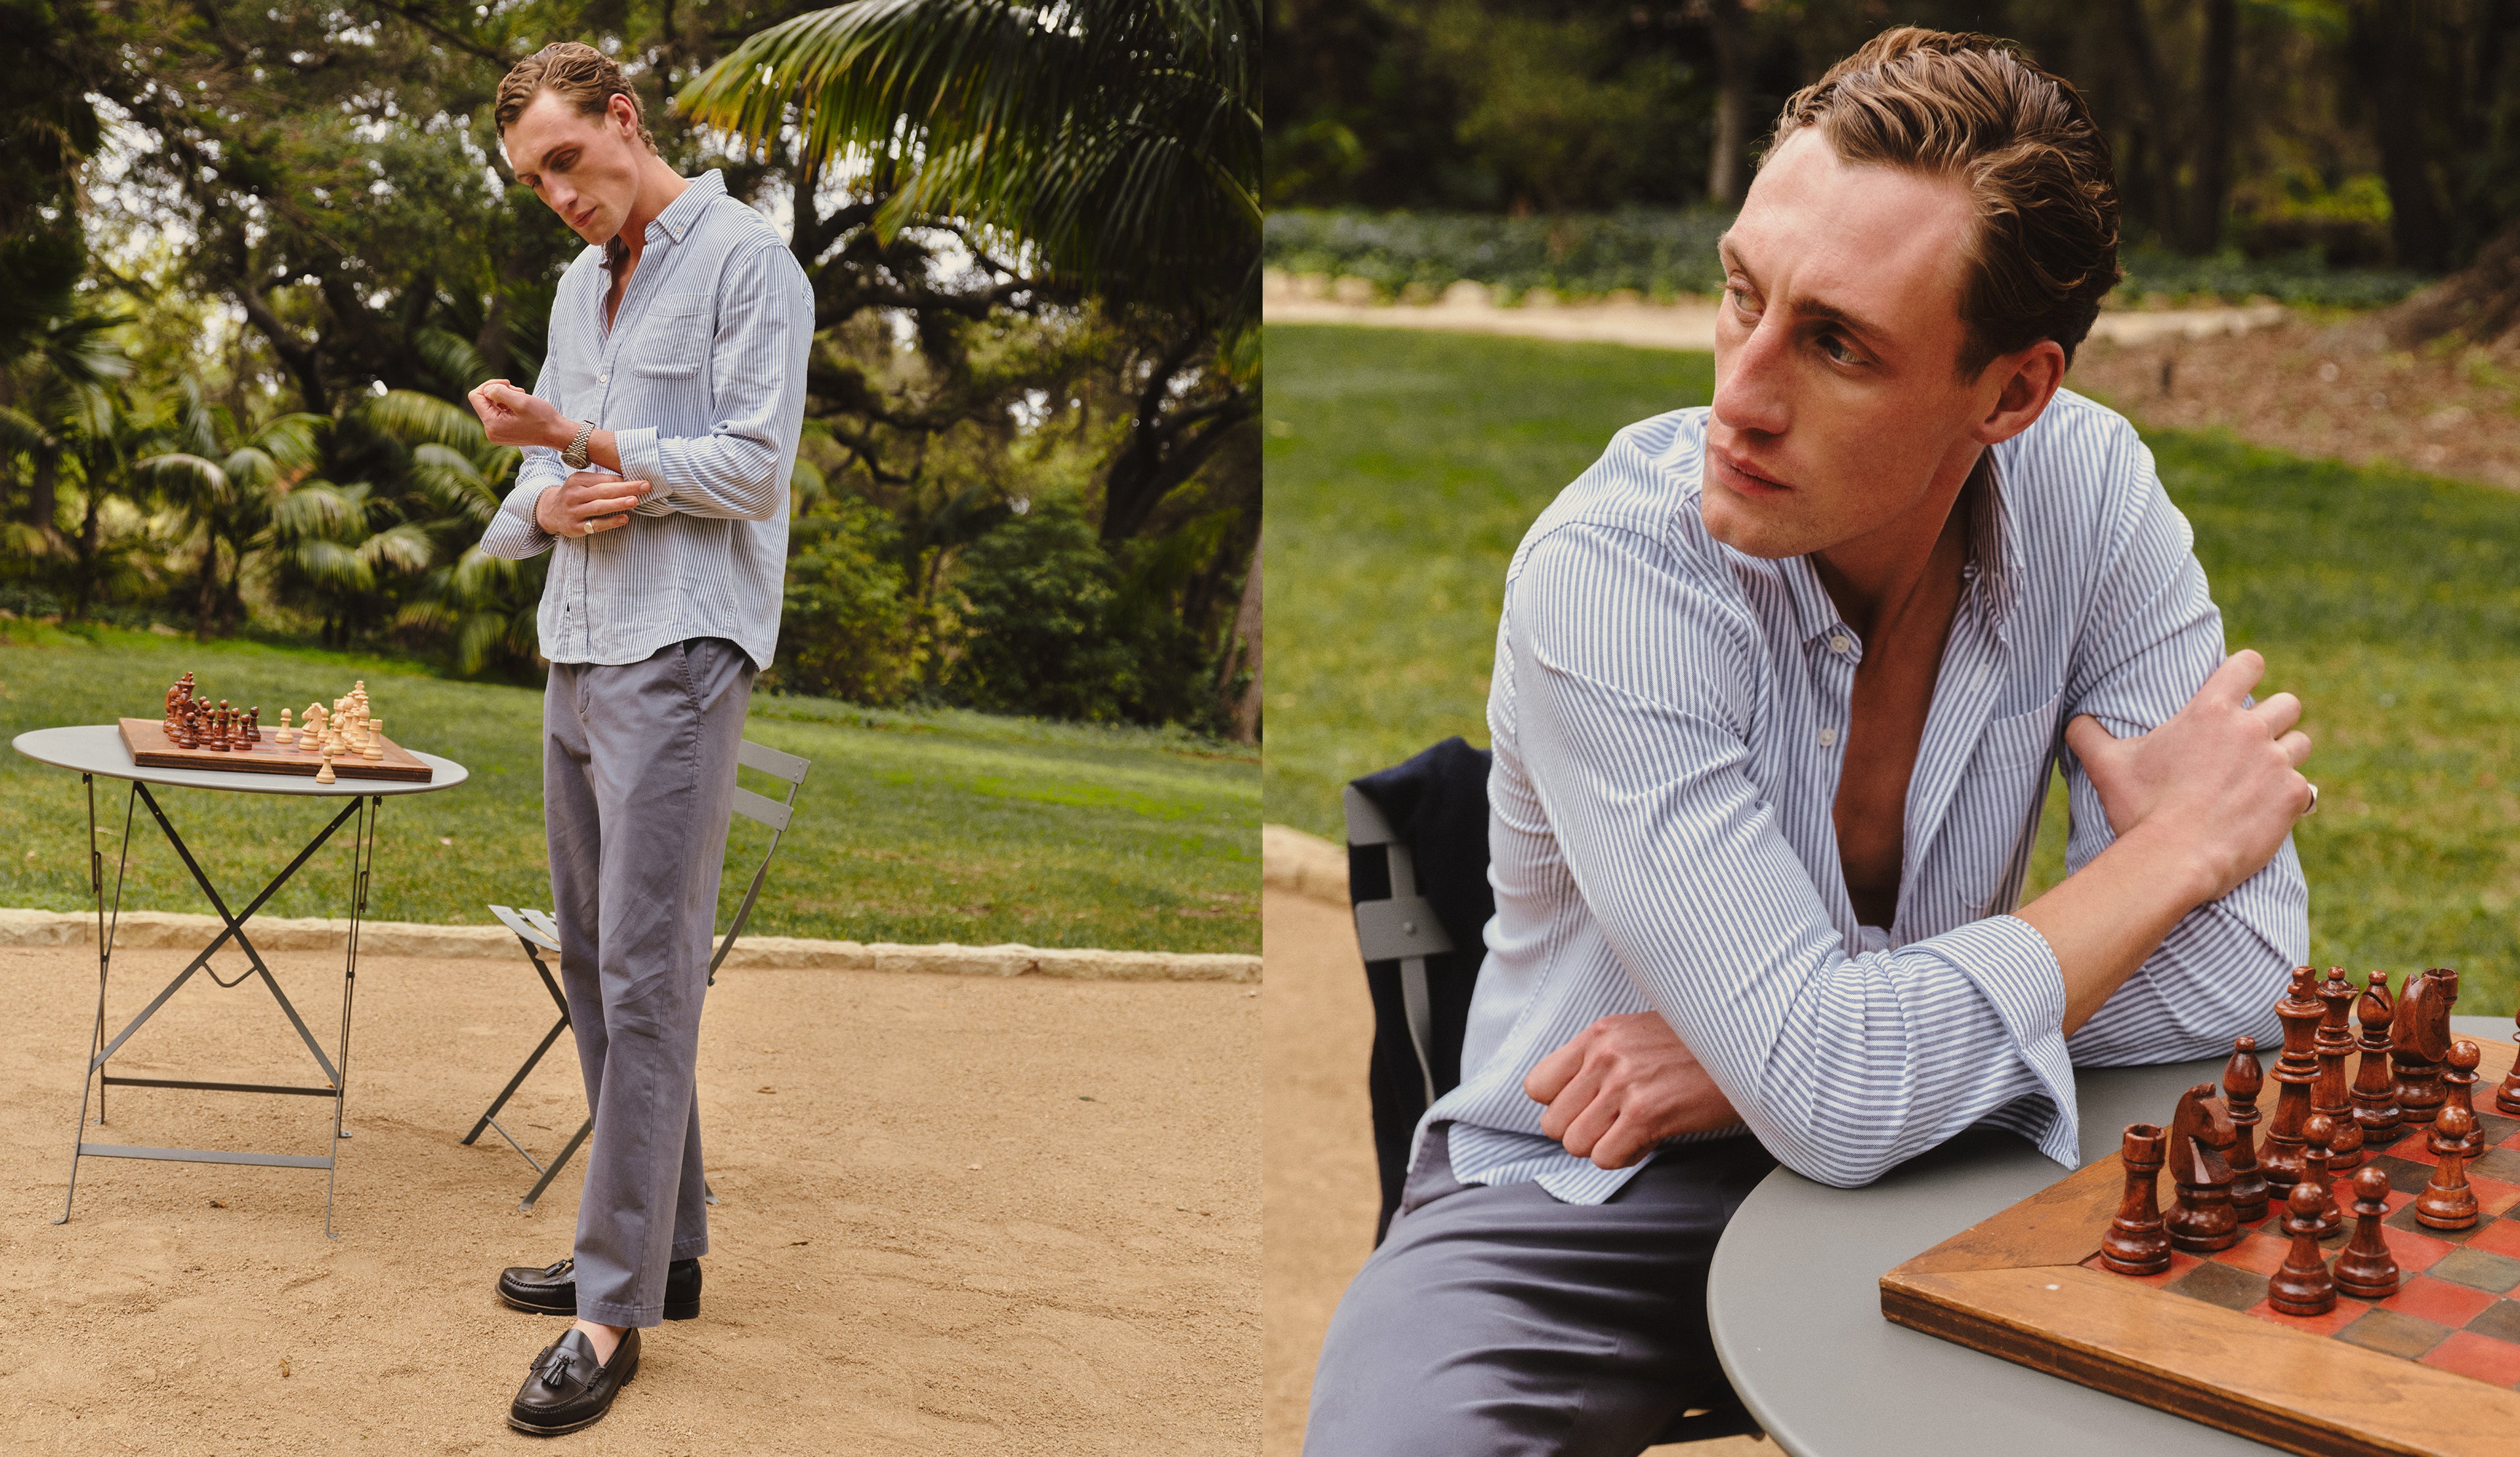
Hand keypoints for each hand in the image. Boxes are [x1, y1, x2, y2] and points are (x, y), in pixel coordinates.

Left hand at [467, 378, 570, 449]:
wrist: (556, 433)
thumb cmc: (542, 417)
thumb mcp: (521, 400)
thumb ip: (499, 392)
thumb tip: (487, 390)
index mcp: (492, 424)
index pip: (475, 396)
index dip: (489, 385)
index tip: (507, 384)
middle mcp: (490, 432)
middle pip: (482, 401)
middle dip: (499, 392)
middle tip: (519, 391)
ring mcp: (496, 434)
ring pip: (490, 406)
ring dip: (505, 398)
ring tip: (522, 399)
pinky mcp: (502, 433)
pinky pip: (497, 413)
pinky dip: (507, 406)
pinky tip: (520, 407)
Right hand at [534, 468, 648, 537]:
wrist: (549, 512)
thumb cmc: (574, 495)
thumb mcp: (581, 483)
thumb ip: (600, 481)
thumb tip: (628, 478)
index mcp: (577, 480)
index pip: (603, 479)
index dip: (622, 480)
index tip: (642, 479)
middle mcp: (574, 495)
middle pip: (603, 491)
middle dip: (625, 488)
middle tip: (645, 486)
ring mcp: (574, 512)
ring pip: (598, 507)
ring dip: (618, 504)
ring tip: (634, 501)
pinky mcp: (576, 527)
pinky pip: (595, 524)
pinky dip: (610, 522)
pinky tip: (624, 519)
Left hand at [1524, 1012, 1740, 1169]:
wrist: (1753, 1048)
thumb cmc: (1699, 1048)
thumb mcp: (1639, 1034)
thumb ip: (1602, 1058)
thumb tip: (1574, 1098)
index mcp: (1598, 1034)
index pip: (1536, 1086)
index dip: (1560, 1107)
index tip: (1587, 1109)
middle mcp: (1604, 1055)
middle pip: (1553, 1123)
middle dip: (1583, 1132)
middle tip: (1615, 1124)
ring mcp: (1624, 1083)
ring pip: (1576, 1144)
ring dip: (1605, 1146)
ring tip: (1635, 1129)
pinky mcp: (1647, 1112)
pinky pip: (1606, 1157)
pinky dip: (1627, 1157)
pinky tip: (1650, 1138)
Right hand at [2064, 648, 2311, 903]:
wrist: (2175, 859)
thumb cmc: (2140, 808)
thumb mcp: (2105, 766)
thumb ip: (2087, 734)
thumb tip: (2072, 721)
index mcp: (2210, 710)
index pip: (2249, 664)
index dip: (2249, 671)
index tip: (2243, 685)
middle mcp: (2251, 729)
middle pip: (2287, 703)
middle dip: (2274, 719)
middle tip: (2251, 744)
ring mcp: (2277, 762)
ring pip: (2301, 743)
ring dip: (2285, 756)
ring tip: (2262, 777)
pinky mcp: (2293, 797)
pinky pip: (2305, 788)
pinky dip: (2290, 799)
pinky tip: (2267, 812)